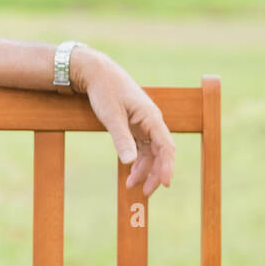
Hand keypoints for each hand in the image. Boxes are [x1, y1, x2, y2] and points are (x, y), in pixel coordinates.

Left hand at [72, 47, 175, 196]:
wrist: (97, 73)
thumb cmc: (105, 91)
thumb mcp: (111, 116)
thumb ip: (121, 139)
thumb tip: (129, 163)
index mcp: (151, 118)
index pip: (166, 147)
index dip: (167, 167)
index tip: (164, 184)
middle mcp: (152, 122)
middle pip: (161, 153)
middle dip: (154, 173)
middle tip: (145, 192)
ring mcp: (144, 124)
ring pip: (150, 152)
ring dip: (144, 169)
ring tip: (131, 185)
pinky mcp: (135, 125)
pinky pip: (142, 147)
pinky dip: (137, 159)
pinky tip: (129, 172)